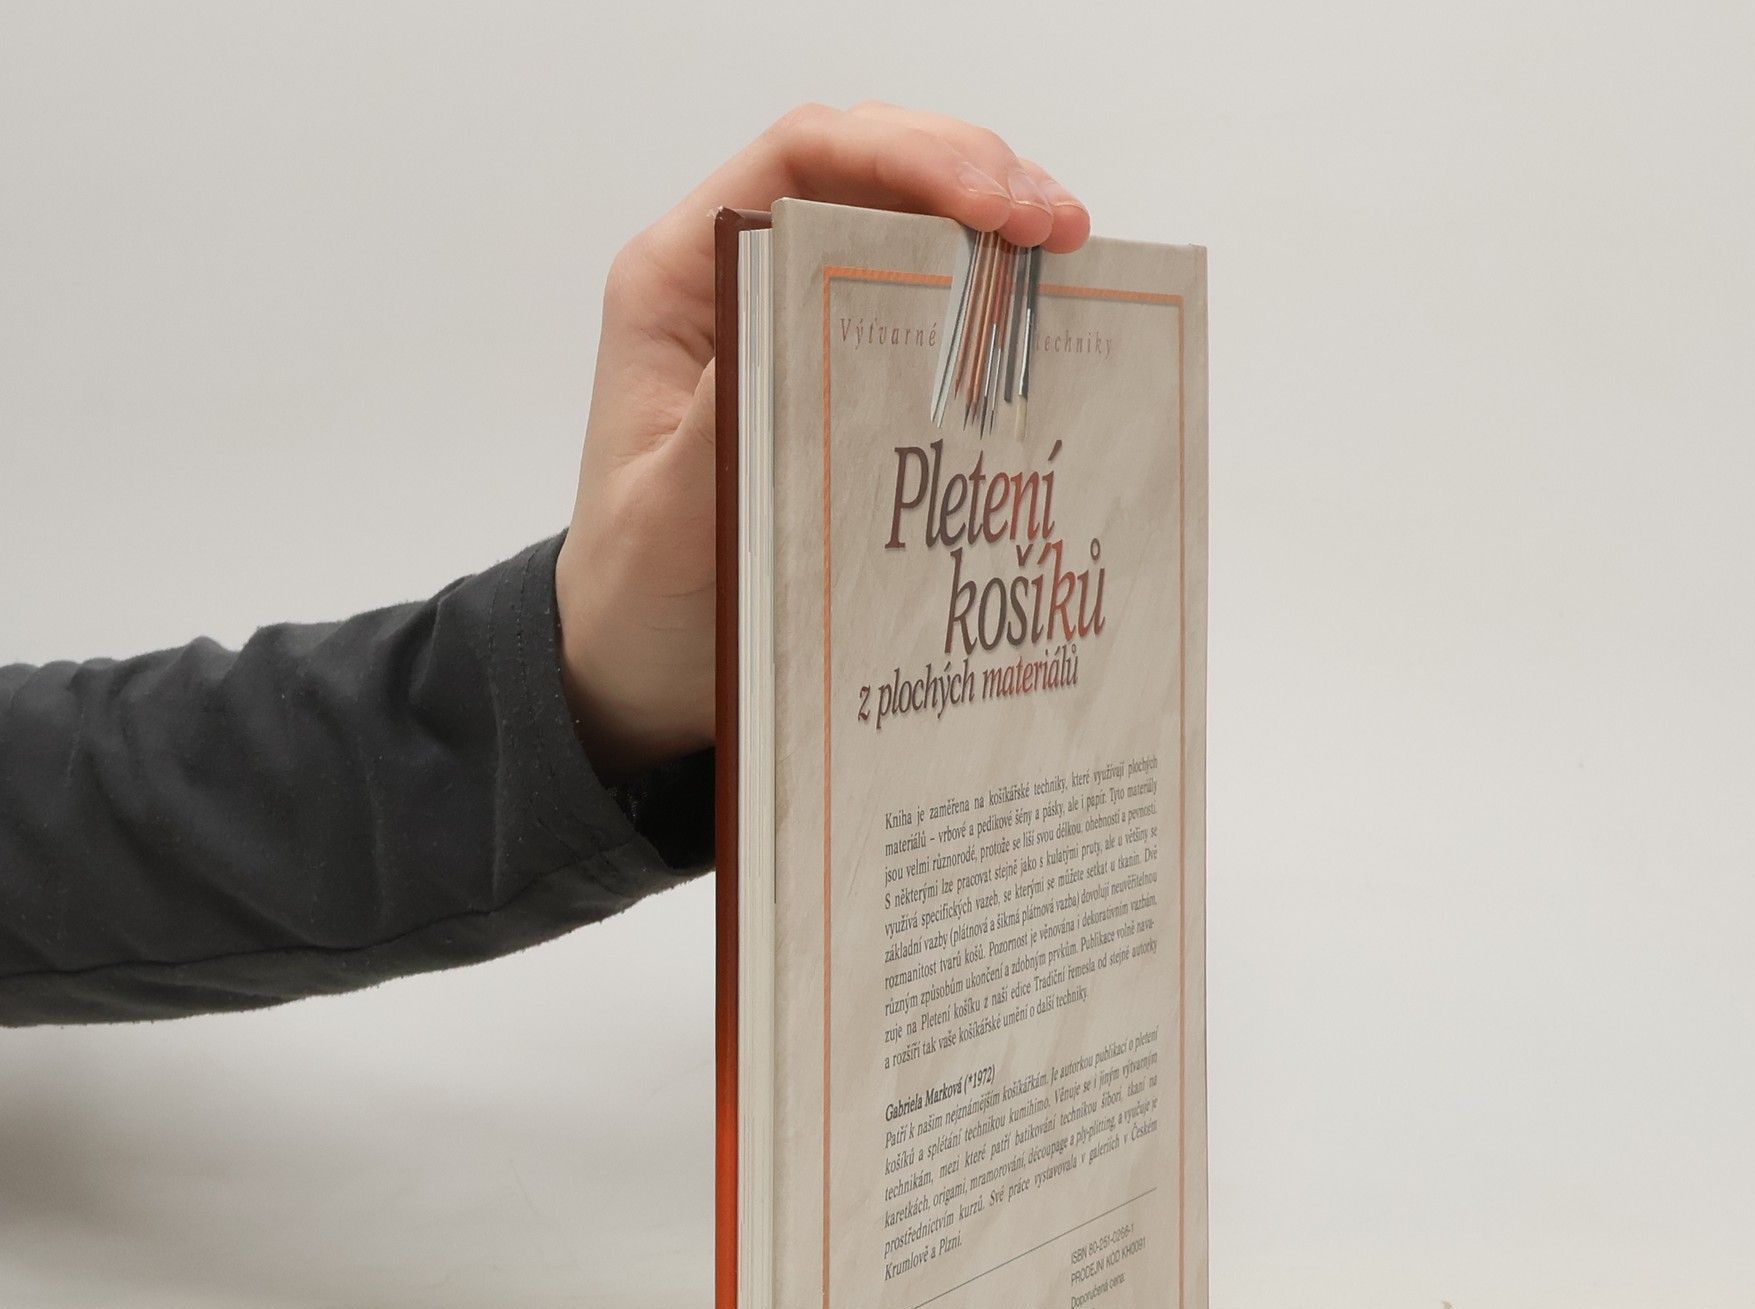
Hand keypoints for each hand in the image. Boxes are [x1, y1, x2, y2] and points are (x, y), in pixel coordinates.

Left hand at [552, 103, 1091, 778]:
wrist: (640, 662)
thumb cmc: (637, 591)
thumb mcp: (669, 517)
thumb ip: (724, 419)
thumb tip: (792, 312)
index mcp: (679, 283)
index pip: (799, 161)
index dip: (906, 154)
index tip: (993, 203)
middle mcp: (737, 278)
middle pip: (866, 169)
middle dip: (972, 174)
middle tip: (1058, 229)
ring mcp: (792, 319)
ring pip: (903, 223)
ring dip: (993, 224)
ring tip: (1069, 255)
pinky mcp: (834, 371)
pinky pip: (920, 304)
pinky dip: (986, 296)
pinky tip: (1041, 319)